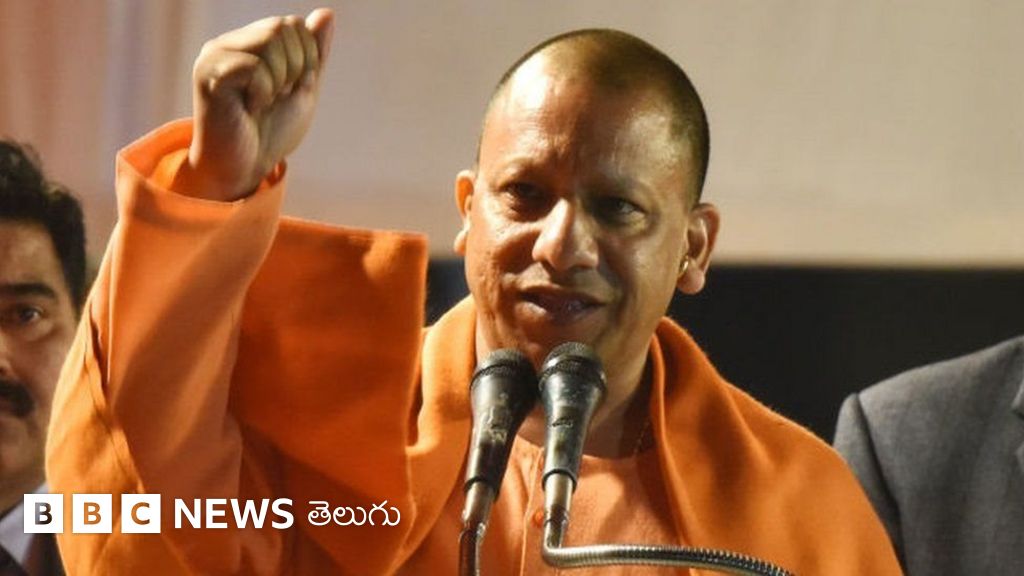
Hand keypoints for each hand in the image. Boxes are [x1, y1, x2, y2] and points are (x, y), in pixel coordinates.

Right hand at [178, 8, 334, 200]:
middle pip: (282, 27)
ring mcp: (214, 55)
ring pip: (270, 41)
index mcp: (248, 44)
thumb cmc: (271, 132)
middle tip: (276, 97)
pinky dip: (264, 91)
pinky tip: (249, 108)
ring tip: (262, 102)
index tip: (288, 90)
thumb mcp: (303, 88)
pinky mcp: (207, 73)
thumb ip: (314, 53)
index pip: (293, 25)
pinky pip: (255, 67)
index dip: (306, 59)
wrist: (246, 168)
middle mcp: (228, 44)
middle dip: (296, 67)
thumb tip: (326, 13)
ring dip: (280, 79)